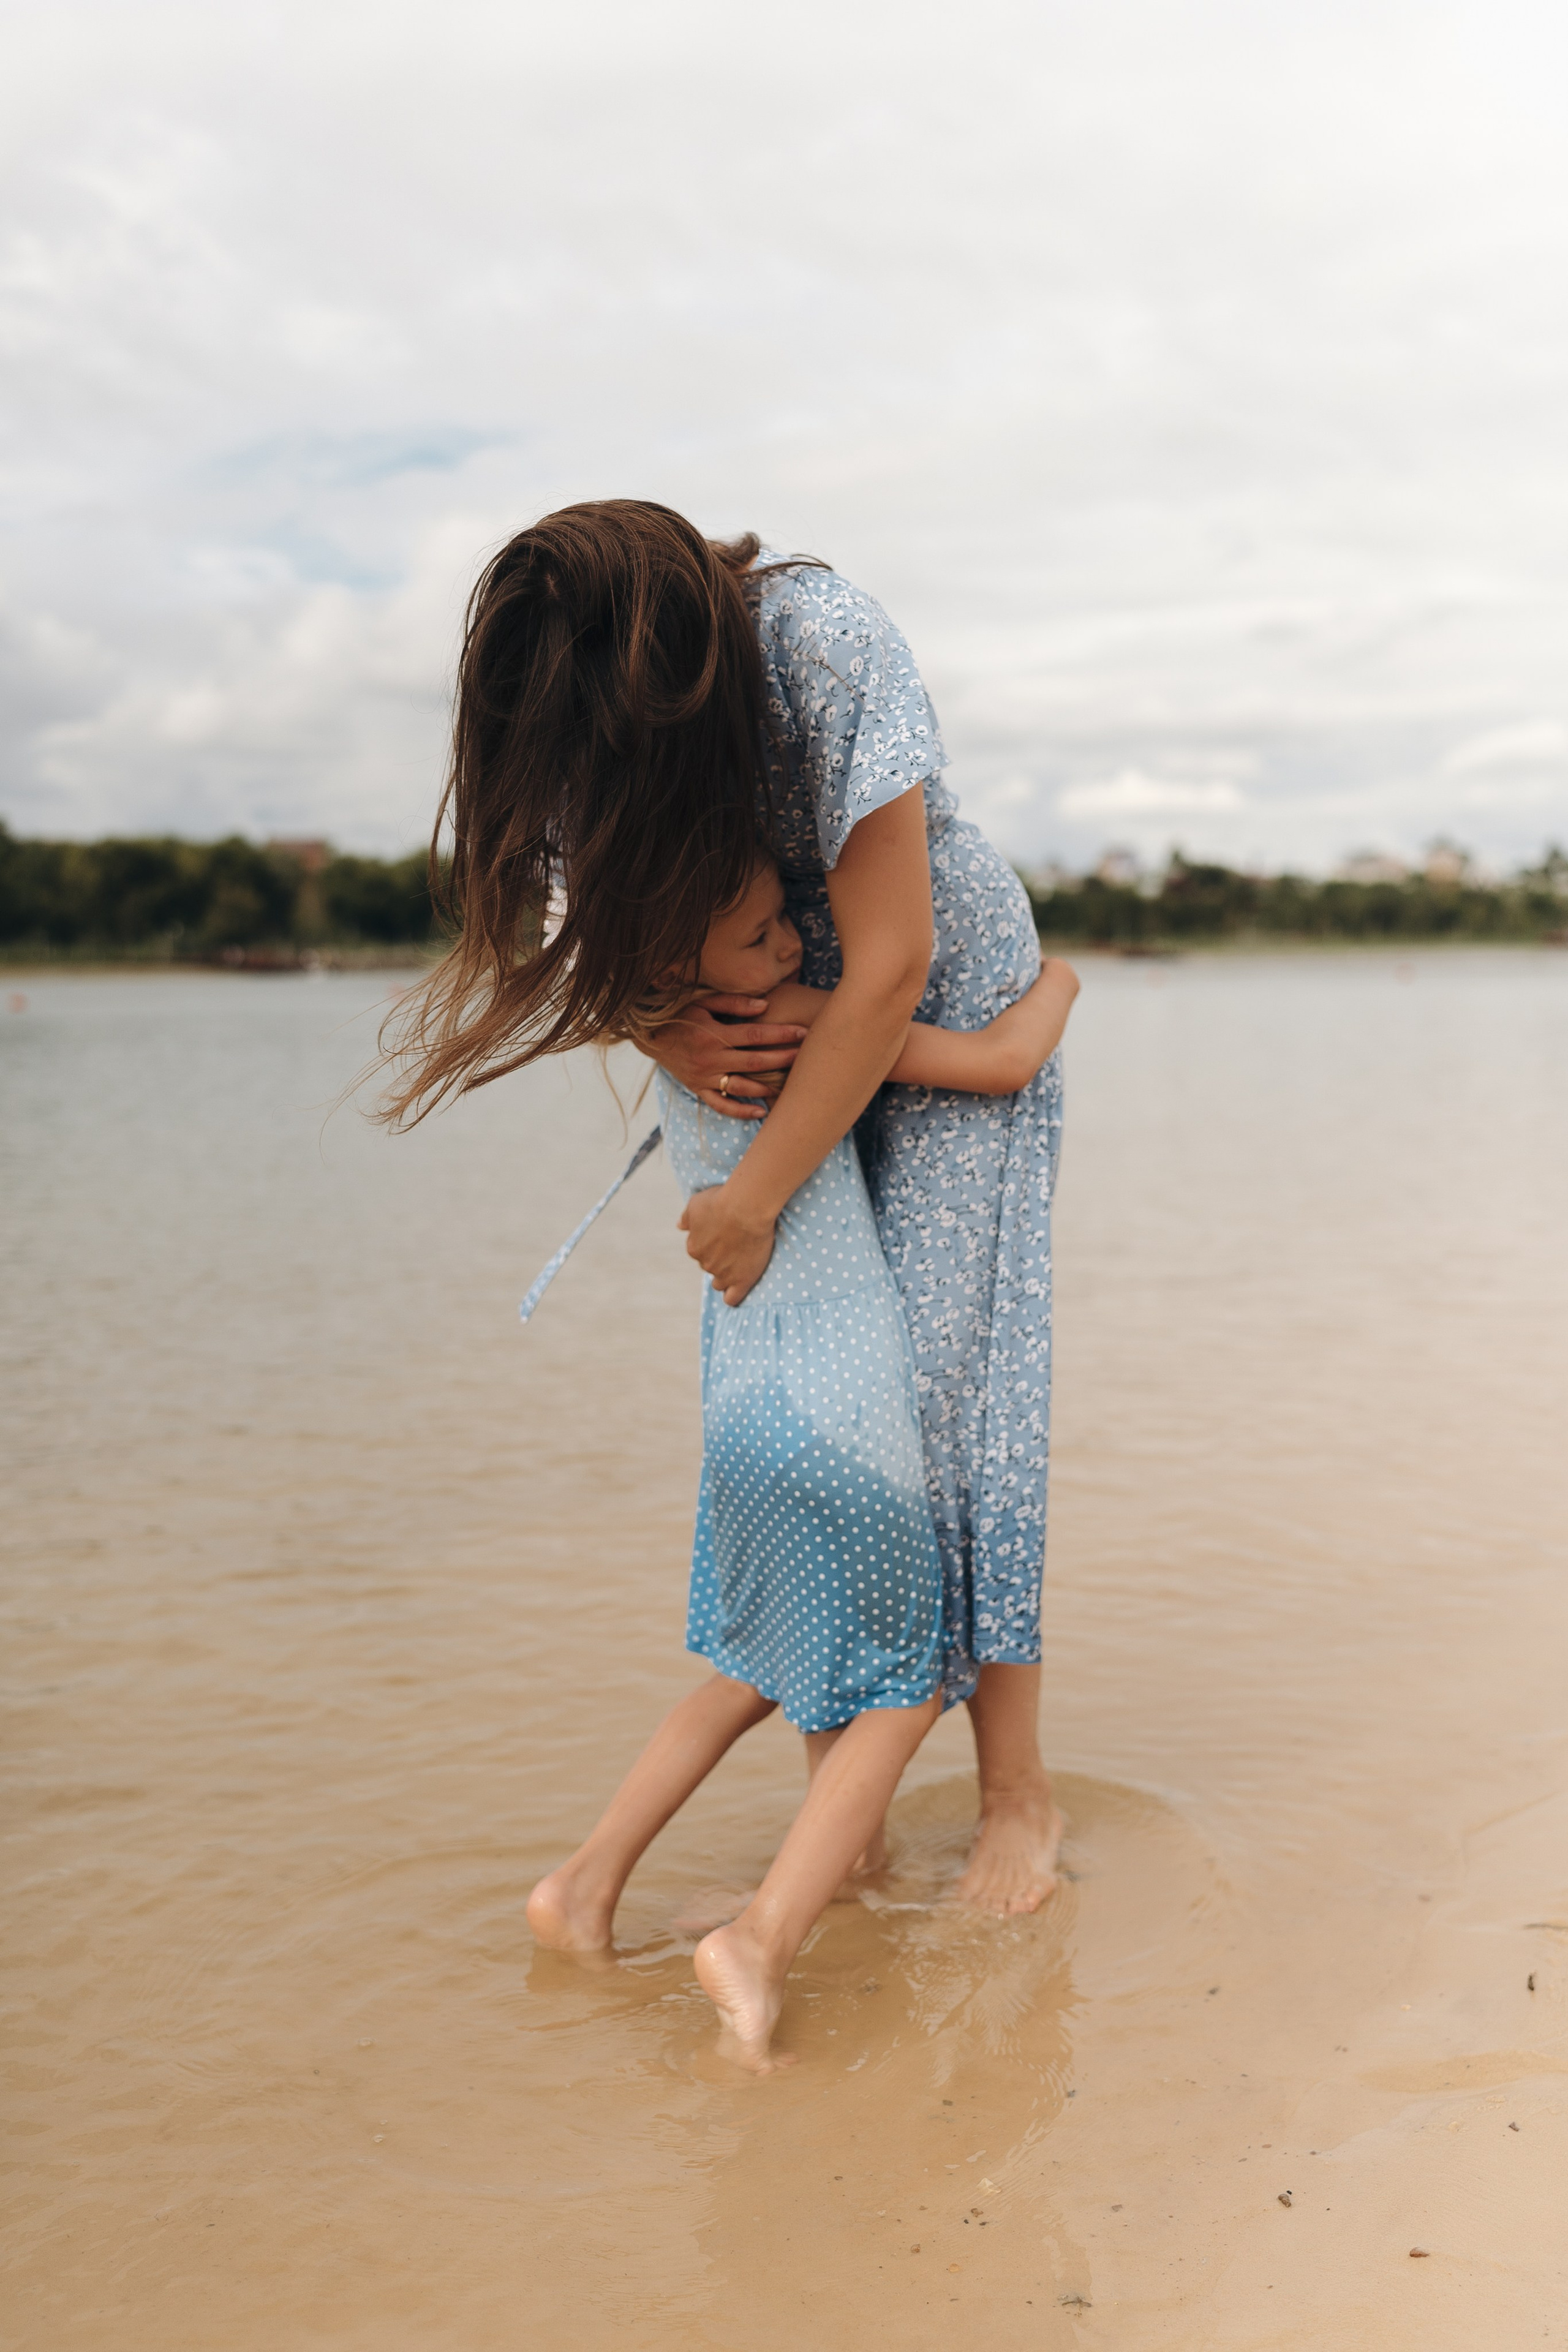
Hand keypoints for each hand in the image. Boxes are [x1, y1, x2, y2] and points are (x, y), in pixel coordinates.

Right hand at [648, 998, 804, 1120]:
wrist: (650, 1036)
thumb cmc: (681, 1014)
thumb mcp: (704, 1002)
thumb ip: (734, 1003)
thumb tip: (765, 1006)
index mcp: (714, 1035)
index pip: (755, 1035)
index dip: (781, 1034)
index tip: (803, 1031)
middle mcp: (710, 1058)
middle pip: (754, 1062)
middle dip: (783, 1059)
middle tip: (807, 1056)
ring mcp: (704, 1077)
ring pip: (741, 1086)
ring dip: (768, 1087)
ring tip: (791, 1085)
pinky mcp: (698, 1089)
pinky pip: (721, 1105)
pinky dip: (741, 1111)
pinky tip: (761, 1112)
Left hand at [678, 1182, 776, 1305]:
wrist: (745, 1208)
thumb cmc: (720, 1201)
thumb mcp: (696, 1204)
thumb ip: (687, 1218)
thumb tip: (679, 1226)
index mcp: (693, 1247)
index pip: (699, 1251)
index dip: (711, 1244)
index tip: (723, 1235)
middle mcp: (705, 1263)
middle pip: (710, 1266)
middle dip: (719, 1258)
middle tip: (735, 1244)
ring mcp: (723, 1274)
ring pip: (720, 1282)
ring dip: (726, 1275)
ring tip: (740, 1263)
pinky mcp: (742, 1280)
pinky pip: (733, 1298)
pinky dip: (733, 1296)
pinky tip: (738, 1289)